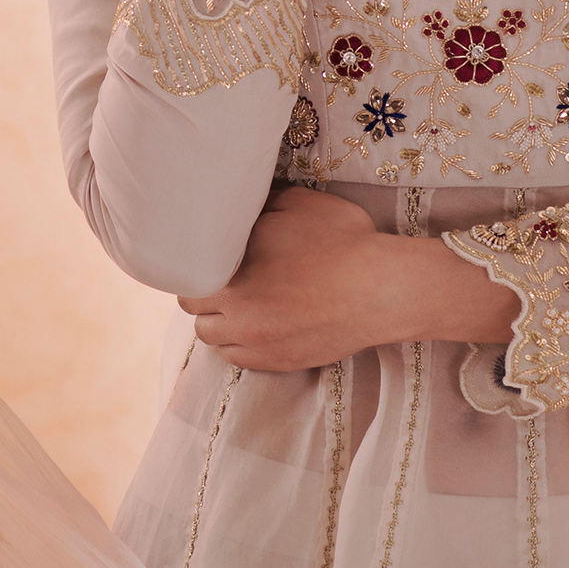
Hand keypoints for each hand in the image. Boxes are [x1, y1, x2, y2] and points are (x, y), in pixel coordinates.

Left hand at [178, 186, 518, 371]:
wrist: (380, 287)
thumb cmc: (340, 240)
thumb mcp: (295, 204)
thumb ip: (258, 207)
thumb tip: (242, 206)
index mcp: (231, 280)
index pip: (188, 283)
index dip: (197, 268)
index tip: (210, 257)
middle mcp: (236, 320)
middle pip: (197, 315)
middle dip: (207, 296)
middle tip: (227, 277)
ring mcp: (260, 346)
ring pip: (216, 341)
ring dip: (222, 322)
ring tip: (243, 301)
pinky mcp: (282, 363)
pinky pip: (243, 359)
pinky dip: (244, 342)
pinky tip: (262, 322)